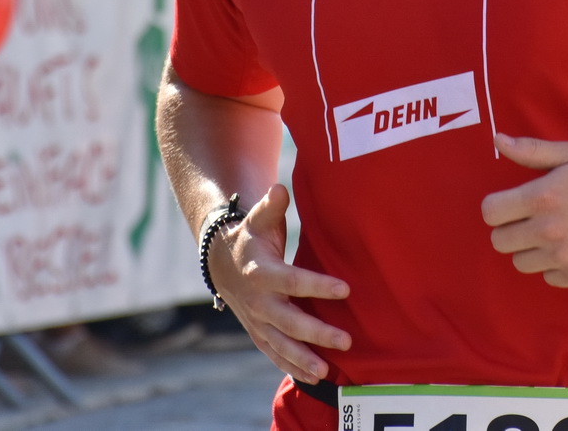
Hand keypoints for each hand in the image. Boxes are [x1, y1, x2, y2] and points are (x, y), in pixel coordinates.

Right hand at [209, 184, 350, 383]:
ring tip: (328, 370)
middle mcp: (258, 301)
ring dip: (304, 359)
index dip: (317, 286)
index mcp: (260, 272)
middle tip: (346, 340)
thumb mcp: (257, 219)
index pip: (292, 281)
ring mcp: (257, 321)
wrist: (221, 262)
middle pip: (290, 321)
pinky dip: (291, 368)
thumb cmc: (251, 236)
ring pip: (281, 344)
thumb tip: (280, 188)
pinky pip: (274, 354)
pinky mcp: (258, 333)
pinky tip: (313, 378)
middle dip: (317, 333)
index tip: (345, 289)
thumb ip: (271, 205)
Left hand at [482, 134, 567, 288]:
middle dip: (511, 228)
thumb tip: (497, 140)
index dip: (497, 206)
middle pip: (499, 241)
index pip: (490, 213)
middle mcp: (548, 230)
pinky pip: (547, 276)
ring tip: (553, 233)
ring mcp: (563, 256)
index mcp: (541, 198)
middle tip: (532, 218)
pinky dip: (554, 265)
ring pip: (520, 262)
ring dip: (530, 249)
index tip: (512, 204)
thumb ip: (531, 151)